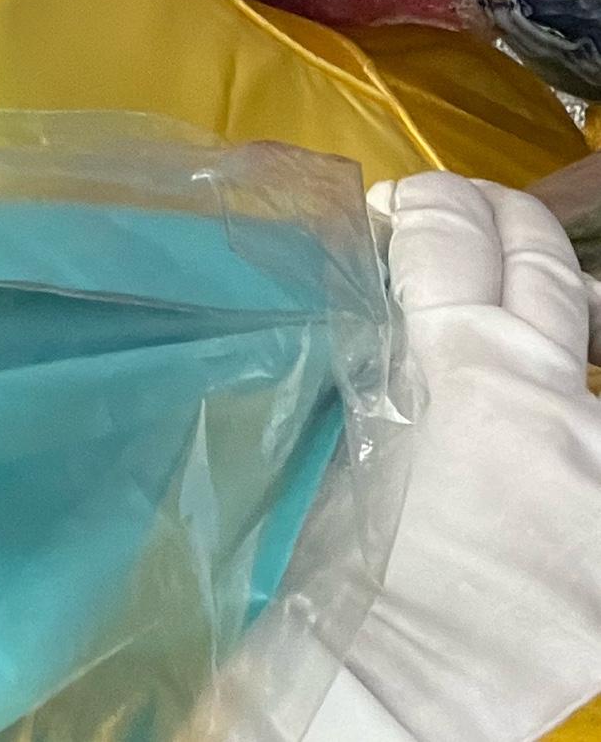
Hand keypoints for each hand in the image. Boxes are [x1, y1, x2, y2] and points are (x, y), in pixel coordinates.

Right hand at [307, 177, 600, 741]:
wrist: (382, 686)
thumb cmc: (316, 556)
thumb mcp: (327, 417)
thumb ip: (363, 343)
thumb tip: (371, 290)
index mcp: (455, 358)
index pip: (450, 229)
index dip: (423, 202)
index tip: (399, 209)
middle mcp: (548, 396)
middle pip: (545, 267)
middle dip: (501, 223)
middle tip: (463, 218)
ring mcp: (596, 464)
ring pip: (586, 359)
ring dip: (545, 332)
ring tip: (500, 339)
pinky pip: (593, 449)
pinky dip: (565, 429)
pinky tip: (528, 445)